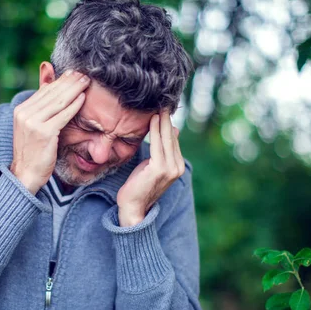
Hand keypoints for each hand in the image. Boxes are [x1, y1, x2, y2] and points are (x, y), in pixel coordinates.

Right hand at [10, 69, 90, 193]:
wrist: (25, 173)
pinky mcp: (44, 133)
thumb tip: (47, 81)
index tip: (74, 73)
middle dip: (70, 82)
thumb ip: (41, 104)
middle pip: (52, 93)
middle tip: (84, 74)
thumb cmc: (33, 150)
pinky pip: (63, 116)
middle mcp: (25, 114)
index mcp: (21, 110)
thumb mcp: (33, 125)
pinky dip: (74, 106)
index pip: (44, 90)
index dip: (61, 80)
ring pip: (58, 102)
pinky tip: (83, 98)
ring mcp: (33, 123)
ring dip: (74, 90)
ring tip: (86, 81)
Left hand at [116, 111, 185, 226]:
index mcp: (177, 166)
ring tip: (159, 106)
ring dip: (162, 121)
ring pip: (166, 139)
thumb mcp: (153, 164)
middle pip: (171, 137)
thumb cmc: (139, 186)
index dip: (168, 124)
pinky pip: (158, 145)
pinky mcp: (160, 169)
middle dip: (167, 119)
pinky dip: (156, 130)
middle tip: (163, 102)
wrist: (133, 208)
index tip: (163, 108)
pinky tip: (153, 119)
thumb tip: (173, 129)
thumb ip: (163, 149)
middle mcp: (177, 167)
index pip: (173, 140)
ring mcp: (170, 169)